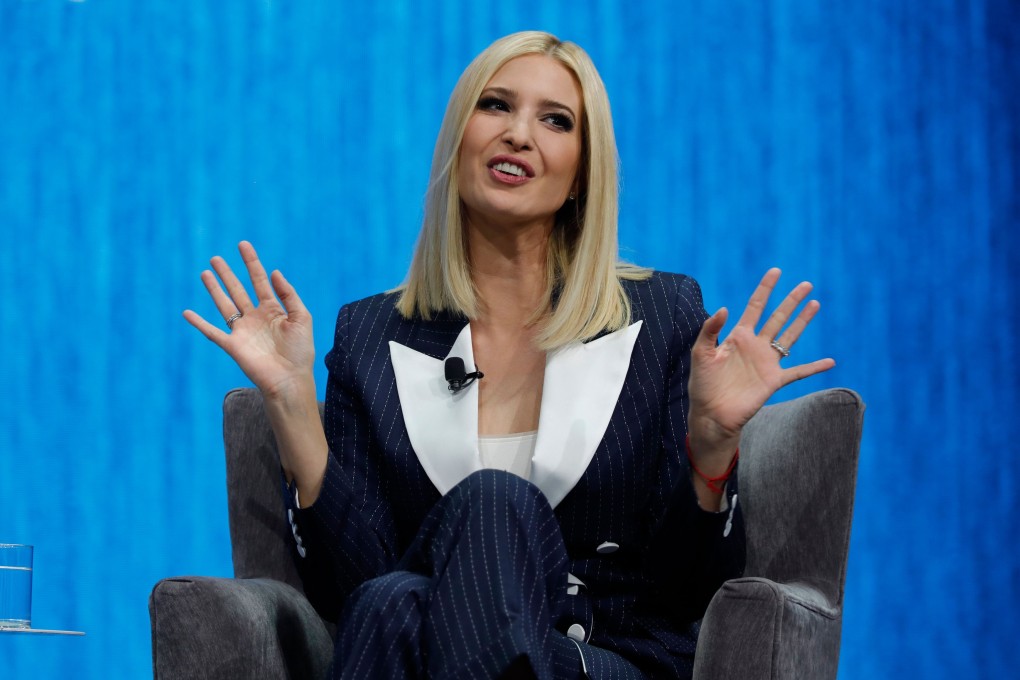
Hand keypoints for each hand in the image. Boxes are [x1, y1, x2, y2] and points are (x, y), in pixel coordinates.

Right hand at [183, 241, 315, 399]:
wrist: (290, 380)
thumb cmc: (300, 352)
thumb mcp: (302, 318)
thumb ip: (289, 295)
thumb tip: (274, 272)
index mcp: (273, 310)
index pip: (260, 280)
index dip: (252, 262)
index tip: (243, 244)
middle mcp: (255, 317)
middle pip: (238, 289)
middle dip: (228, 273)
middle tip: (216, 258)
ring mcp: (243, 331)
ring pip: (224, 304)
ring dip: (214, 289)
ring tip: (205, 273)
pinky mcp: (233, 346)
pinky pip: (212, 332)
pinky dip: (198, 323)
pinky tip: (186, 313)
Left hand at [687, 268, 834, 470]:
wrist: (711, 414)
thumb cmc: (702, 385)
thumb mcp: (700, 353)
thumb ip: (710, 330)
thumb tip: (725, 308)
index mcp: (737, 336)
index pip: (755, 306)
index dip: (765, 288)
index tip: (776, 271)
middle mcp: (755, 346)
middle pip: (777, 317)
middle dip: (791, 301)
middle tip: (806, 284)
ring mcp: (767, 362)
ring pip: (789, 337)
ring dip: (802, 322)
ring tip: (815, 304)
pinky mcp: (774, 381)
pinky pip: (798, 372)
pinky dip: (814, 367)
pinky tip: (830, 362)